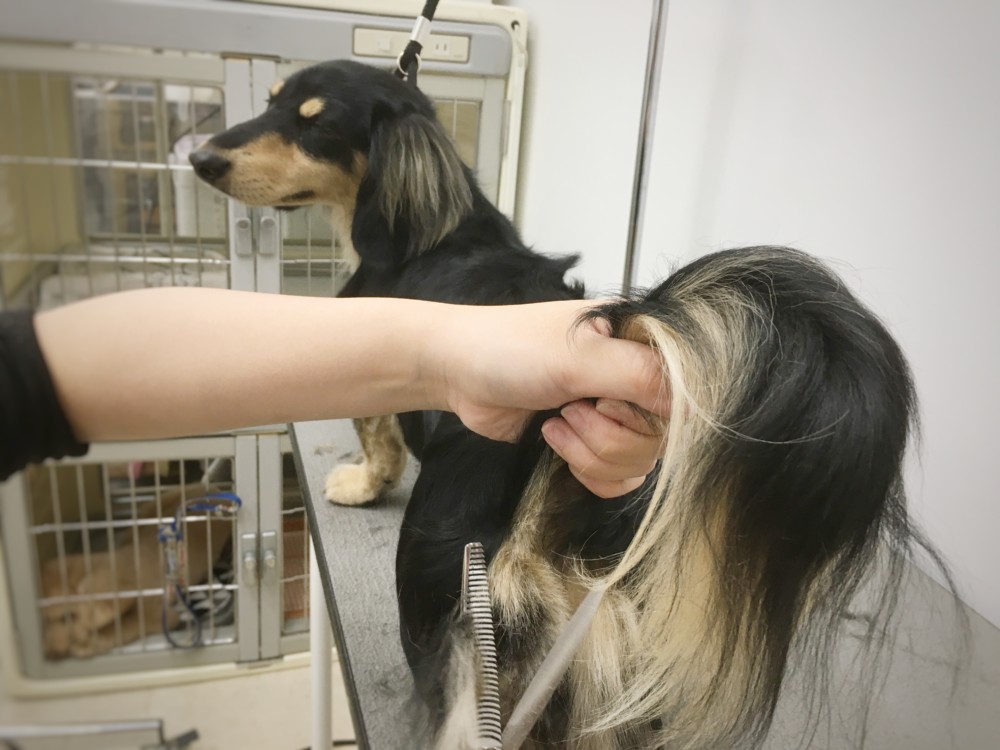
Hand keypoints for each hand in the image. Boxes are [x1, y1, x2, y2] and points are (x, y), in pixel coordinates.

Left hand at [429, 300, 667, 497]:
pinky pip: (617, 478)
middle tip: (570, 410)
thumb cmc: (508, 348)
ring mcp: (614, 411)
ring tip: (555, 423)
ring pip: (638, 461)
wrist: (456, 372)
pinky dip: (588, 472)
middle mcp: (634, 376)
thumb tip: (693, 405)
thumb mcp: (576, 357)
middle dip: (608, 436)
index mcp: (640, 341)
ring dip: (591, 453)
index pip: (685, 393)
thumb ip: (638, 375)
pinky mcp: (591, 441)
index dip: (649, 411)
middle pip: (660, 436)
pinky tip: (554, 443)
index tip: (606, 402)